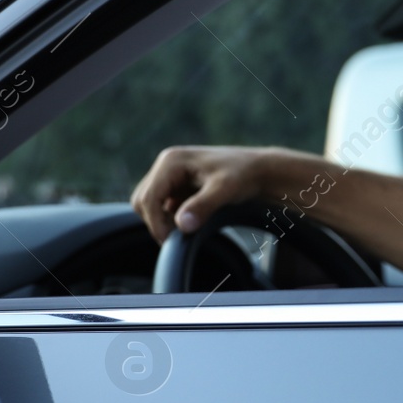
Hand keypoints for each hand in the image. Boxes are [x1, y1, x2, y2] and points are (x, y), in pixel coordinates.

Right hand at [130, 146, 271, 244]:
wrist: (259, 170)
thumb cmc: (243, 175)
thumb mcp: (224, 190)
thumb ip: (202, 207)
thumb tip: (180, 225)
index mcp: (171, 161)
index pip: (148, 198)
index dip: (155, 223)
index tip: (170, 241)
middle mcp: (167, 165)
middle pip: (143, 201)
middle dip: (156, 223)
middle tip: (176, 239)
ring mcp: (171, 176)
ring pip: (150, 205)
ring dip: (161, 221)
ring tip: (185, 231)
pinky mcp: (177, 186)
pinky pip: (162, 207)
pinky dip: (169, 219)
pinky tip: (189, 223)